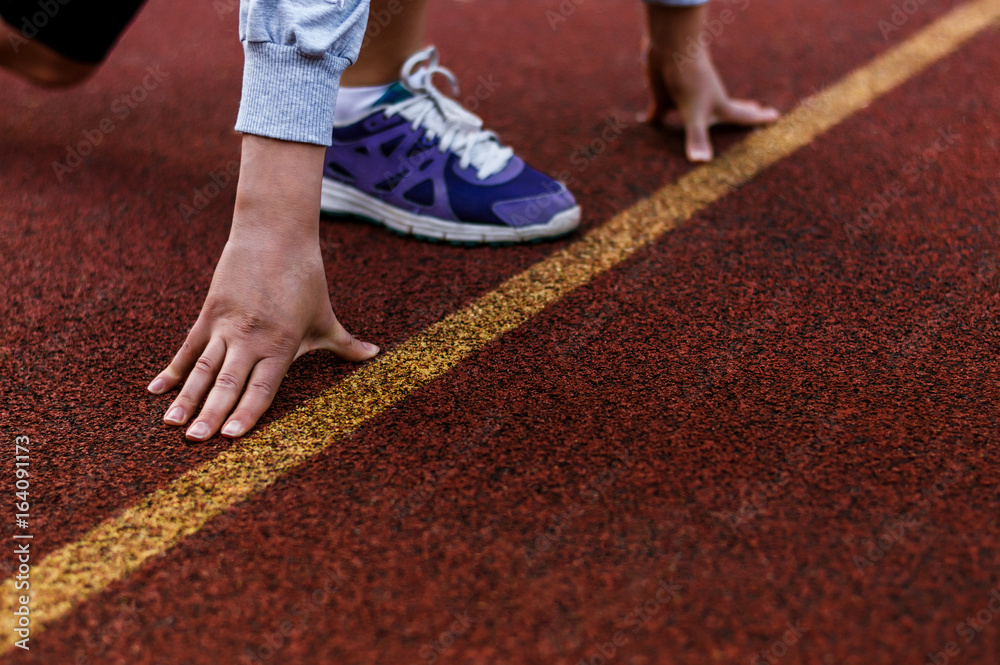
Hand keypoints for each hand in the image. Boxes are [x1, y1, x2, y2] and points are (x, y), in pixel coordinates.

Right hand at [146, 136, 378, 440]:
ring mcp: (227, 326)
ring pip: (203, 369)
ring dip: (186, 398)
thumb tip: (374, 354)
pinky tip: (156, 390)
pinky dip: (172, 369)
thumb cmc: (305, 277)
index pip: (262, 387)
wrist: (275, 234)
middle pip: (228, 383)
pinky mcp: (210, 312)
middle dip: (210, 414)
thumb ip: (344, 343)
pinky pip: (188, 347)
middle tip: (194, 440)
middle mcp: (251, 338)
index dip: (246, 413)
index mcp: (281, 344)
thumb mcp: (325, 315)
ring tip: (171, 424)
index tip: (230, 436)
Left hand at [645, 4, 779, 161]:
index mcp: (718, 106)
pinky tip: (646, 123)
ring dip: (702, 119)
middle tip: (756, 110)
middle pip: (725, 111)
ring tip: (709, 121)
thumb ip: (697, 138)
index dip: (759, 119)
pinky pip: (659, 111)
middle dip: (741, 112)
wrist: (669, 47)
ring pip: (695, 113)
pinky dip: (654, 119)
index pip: (742, 116)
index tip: (776, 115)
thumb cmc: (688, 78)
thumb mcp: (694, 112)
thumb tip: (701, 163)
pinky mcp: (664, 94)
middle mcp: (704, 102)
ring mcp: (685, 97)